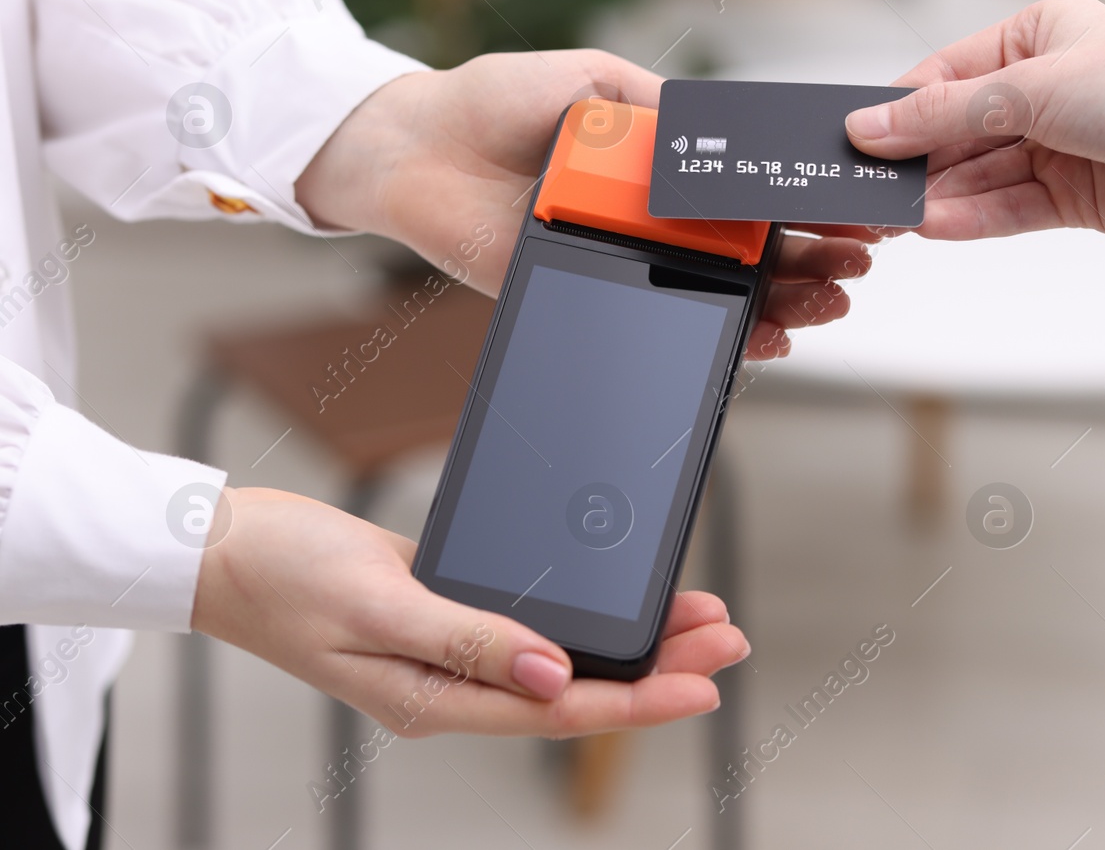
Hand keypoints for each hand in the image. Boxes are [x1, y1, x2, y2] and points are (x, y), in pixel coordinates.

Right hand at [193, 486, 749, 737]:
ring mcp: (446, 653)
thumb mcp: (381, 607)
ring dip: (626, 638)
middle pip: (576, 685)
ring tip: (693, 617)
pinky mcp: (441, 614)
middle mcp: (450, 685)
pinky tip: (608, 601)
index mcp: (436, 700)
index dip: (641, 698)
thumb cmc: (283, 578)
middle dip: (657, 664)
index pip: (562, 709)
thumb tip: (555, 678)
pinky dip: (577, 613)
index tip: (706, 680)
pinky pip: (527, 623)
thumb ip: (469, 643)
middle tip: (728, 637)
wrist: (223, 548)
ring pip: (559, 655)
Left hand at [296, 49, 869, 357]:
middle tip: (860, 266)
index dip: (804, 201)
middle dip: (815, 259)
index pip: (748, 190)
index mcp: (660, 165)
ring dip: (786, 301)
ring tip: (832, 302)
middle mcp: (653, 216)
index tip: (855, 209)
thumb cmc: (496, 101)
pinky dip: (721, 336)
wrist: (415, 147)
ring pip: (721, 291)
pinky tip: (767, 339)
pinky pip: (663, 323)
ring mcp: (626, 258)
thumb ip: (657, 108)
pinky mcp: (589, 292)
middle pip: (752, 248)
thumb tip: (722, 137)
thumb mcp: (593, 79)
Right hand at [844, 0, 1104, 238]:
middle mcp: (1042, 91)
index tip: (853, 140)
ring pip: (980, 176)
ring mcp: (1059, 146)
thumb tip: (873, 124)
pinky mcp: (1077, 198)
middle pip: (957, 132)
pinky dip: (974, 219)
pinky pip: (1011, 209)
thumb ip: (948, 114)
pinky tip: (936, 227)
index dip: (898, 111)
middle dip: (916, 162)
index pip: (943, 77)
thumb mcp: (1034, 90)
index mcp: (1033, 38)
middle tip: (864, 192)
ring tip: (893, 219)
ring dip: (940, 197)